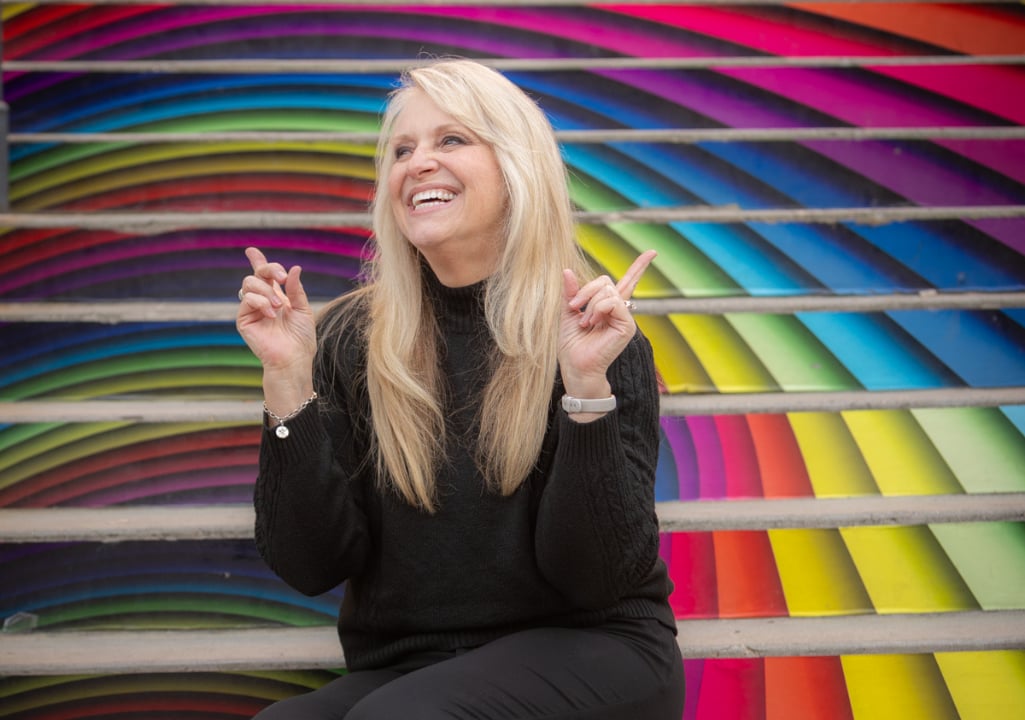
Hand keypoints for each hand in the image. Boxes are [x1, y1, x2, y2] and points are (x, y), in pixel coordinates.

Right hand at [236, 247, 316, 397]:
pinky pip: (247, 299)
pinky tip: (271, 313)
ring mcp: (251, 309)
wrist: (294, 358)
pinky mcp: (244, 319)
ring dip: (267, 291)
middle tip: (282, 277)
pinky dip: (261, 302)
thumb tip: (294, 268)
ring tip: (279, 307)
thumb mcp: (303, 309)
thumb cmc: (301, 338)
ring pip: (249, 283)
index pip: (265, 275)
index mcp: (277, 296)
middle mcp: (262, 300)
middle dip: (269, 269)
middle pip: (257, 273)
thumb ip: (295, 289)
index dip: (258, 261)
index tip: (251, 250)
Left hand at [559, 250, 656, 397]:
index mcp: (608, 306)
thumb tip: (567, 270)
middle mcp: (619, 310)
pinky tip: (592, 322)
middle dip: (586, 290)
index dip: (640, 266)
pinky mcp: (627, 326)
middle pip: (606, 281)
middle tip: (574, 307)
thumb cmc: (571, 345)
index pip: (628, 281)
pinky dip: (598, 309)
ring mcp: (625, 318)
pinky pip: (613, 302)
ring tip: (584, 323)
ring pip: (608, 290)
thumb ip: (570, 292)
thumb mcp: (567, 312)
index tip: (653, 252)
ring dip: (589, 304)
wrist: (575, 366)